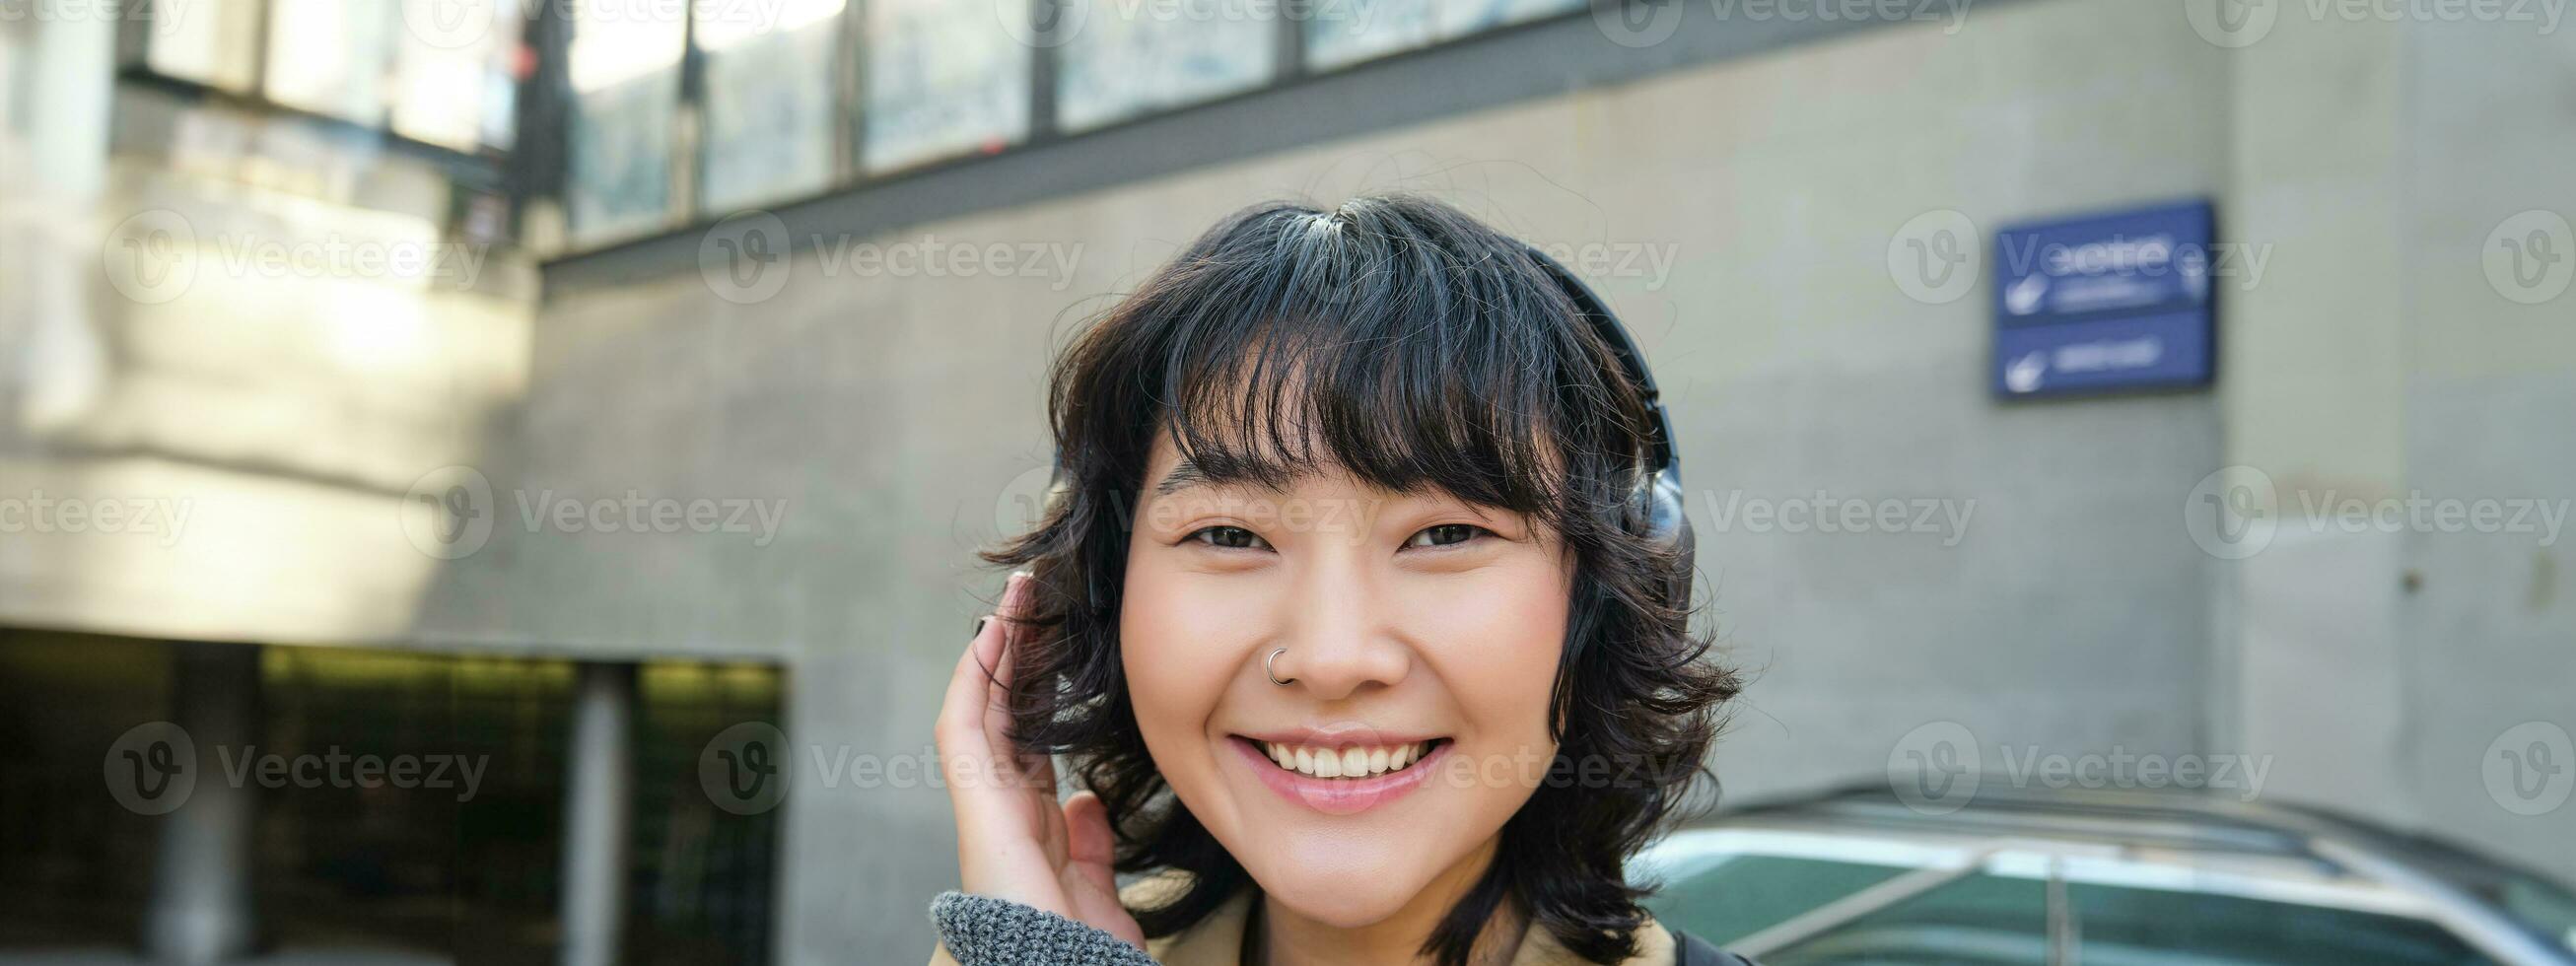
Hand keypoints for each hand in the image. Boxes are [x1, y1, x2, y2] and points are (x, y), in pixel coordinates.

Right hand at [936, 572, 1144, 948]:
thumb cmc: (1079, 950)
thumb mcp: (1098, 887)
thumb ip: (1091, 844)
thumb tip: (1087, 800)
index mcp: (1030, 827)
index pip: (1029, 743)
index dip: (1036, 694)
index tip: (1052, 648)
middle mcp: (1001, 809)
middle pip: (1005, 714)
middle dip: (1017, 656)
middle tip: (1034, 599)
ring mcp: (985, 803)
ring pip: (983, 709)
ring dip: (997, 650)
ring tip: (1018, 596)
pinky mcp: (976, 803)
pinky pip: (964, 728)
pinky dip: (975, 679)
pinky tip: (992, 635)